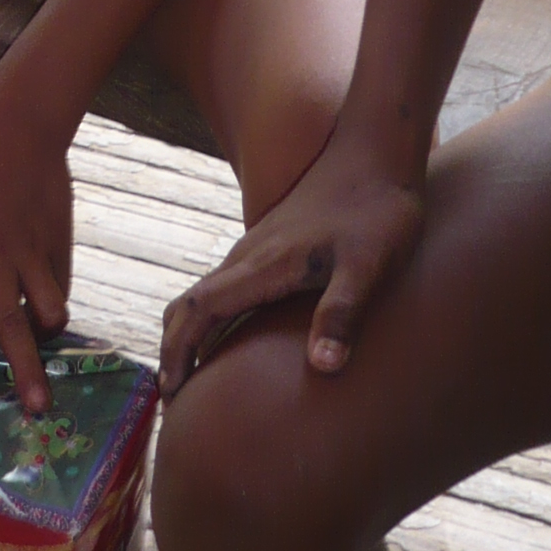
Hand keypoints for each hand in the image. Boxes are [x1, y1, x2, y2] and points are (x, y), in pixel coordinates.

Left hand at [0, 101, 71, 413]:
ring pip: (47, 307)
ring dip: (46, 336)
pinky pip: (60, 282)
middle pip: (13, 325)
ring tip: (48, 362)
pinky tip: (53, 314)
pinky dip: (56, 300)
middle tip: (36, 407)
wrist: (17, 127)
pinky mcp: (57, 241)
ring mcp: (31, 253)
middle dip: (24, 370)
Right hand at [159, 128, 422, 396]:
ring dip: (192, 333)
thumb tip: (324, 367)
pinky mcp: (274, 245)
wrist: (377, 152)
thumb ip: (342, 312)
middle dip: (175, 349)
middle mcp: (250, 255)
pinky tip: (237, 337)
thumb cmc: (378, 210)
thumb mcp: (369, 265)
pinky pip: (227, 285)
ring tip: (198, 378)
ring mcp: (259, 247)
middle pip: (191, 304)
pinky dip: (214, 317)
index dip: (179, 351)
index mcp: (264, 264)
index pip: (199, 310)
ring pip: (207, 293)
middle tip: (175, 398)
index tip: (172, 392)